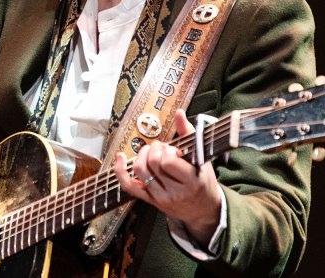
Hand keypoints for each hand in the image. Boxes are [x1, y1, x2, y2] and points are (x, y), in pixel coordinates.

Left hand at [115, 109, 220, 245]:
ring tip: (151, 152)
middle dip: (155, 149)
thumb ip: (189, 134)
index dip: (167, 150)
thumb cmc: (203, 180)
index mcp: (191, 181)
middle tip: (162, 148)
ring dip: (142, 155)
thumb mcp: (201, 158)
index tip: (173, 150)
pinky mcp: (150, 201)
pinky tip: (121, 158)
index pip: (168, 161)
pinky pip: (129, 186)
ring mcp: (161, 198)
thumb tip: (179, 113)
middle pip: (153, 163)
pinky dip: (121, 171)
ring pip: (140, 171)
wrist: (203, 210)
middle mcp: (175, 192)